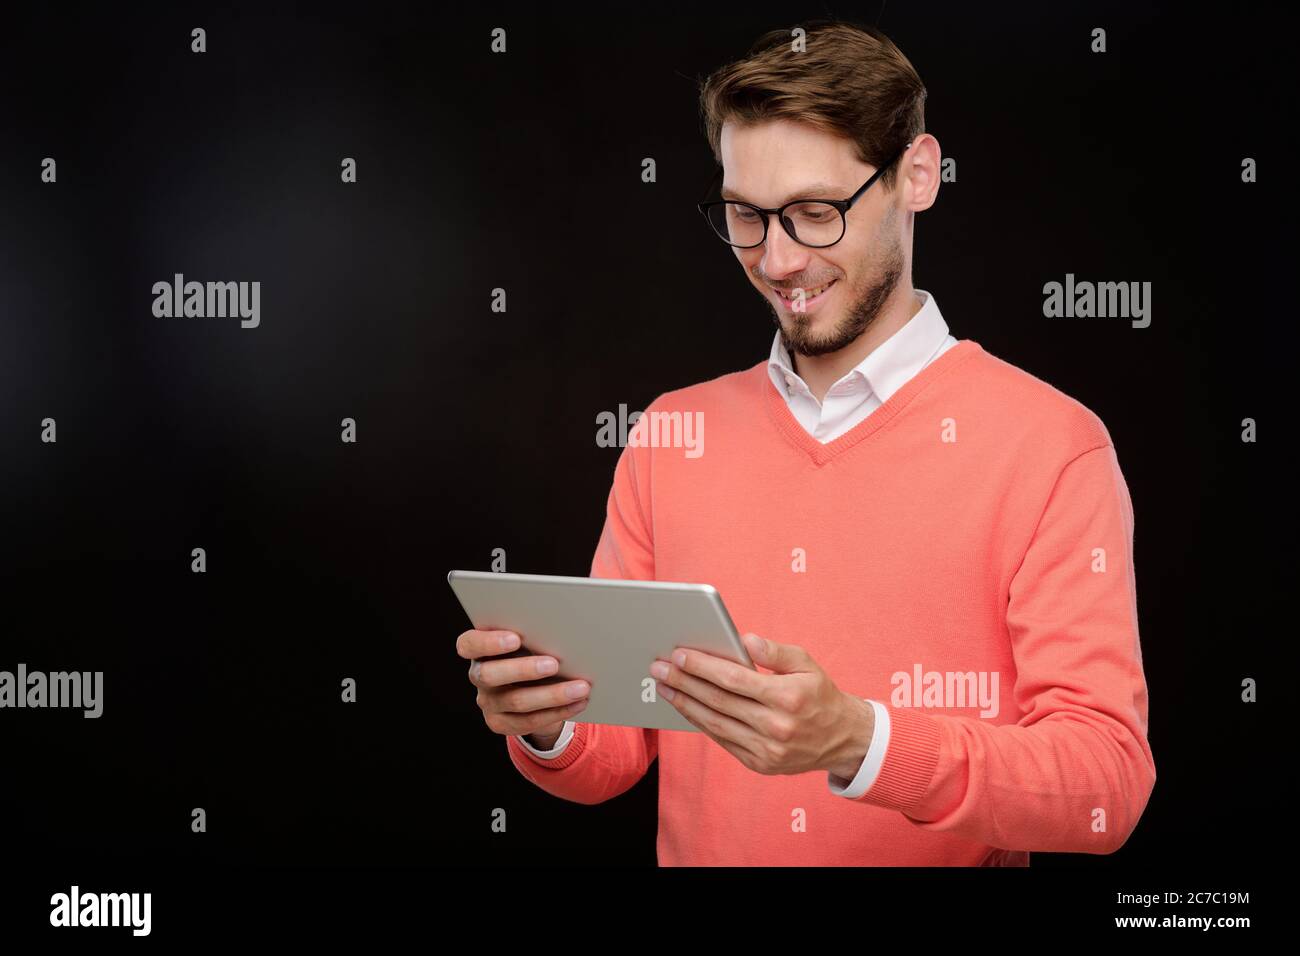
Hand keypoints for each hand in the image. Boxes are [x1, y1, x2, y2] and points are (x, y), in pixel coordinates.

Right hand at [457, 628, 589, 740]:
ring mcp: (487, 702)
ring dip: (552, 694)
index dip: (489, 642)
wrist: (533, 687)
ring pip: (516, 701)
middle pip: (491, 675)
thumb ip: (534, 636)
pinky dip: (557, 711)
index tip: (516, 638)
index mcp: (478, 649)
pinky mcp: (500, 723)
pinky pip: (529, 721)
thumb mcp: (529, 641)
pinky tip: (578, 703)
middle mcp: (478, 675)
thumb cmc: (533, 651)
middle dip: (524, 669)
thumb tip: (564, 633)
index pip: (469, 644)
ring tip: (581, 687)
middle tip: (554, 664)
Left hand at [648, 632, 873, 778]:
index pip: (734, 679)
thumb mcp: (806, 664)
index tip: (678, 654)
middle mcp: (776, 726)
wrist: (842, 740)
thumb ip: (774, 651)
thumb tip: (743, 640)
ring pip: (715, 723)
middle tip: (658, 668)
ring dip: (685, 704)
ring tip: (664, 687)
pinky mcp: (760, 763)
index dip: (703, 666)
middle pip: (718, 701)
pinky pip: (722, 740)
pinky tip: (686, 706)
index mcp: (787, 697)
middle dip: (684, 682)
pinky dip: (701, 722)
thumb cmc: (819, 694)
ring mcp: (767, 749)